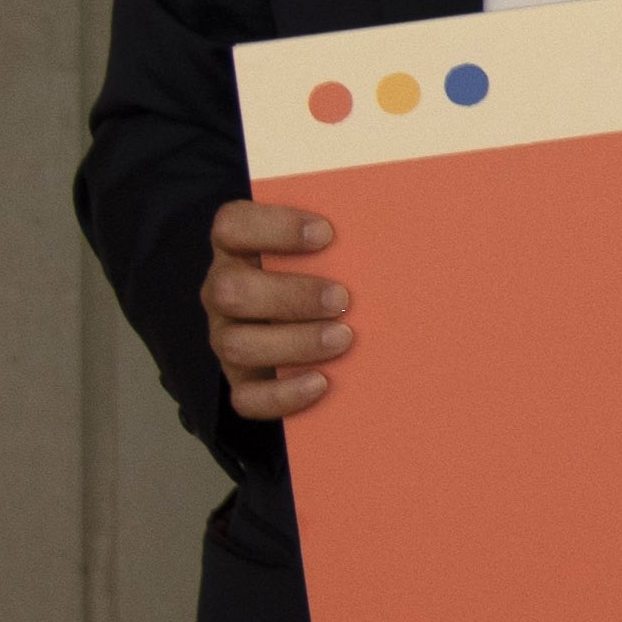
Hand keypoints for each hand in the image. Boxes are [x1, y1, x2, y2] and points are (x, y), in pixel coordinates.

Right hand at [205, 200, 349, 422]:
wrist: (328, 318)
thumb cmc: (334, 268)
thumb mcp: (336, 244)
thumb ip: (351, 231)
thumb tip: (397, 223)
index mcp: (239, 246)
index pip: (232, 226)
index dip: (273, 227)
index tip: (327, 233)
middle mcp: (223, 290)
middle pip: (228, 290)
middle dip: (289, 296)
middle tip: (342, 299)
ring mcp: (227, 337)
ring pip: (236, 345)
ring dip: (293, 343)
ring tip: (343, 338)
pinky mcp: (242, 380)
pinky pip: (246, 397)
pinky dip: (283, 394)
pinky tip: (322, 382)